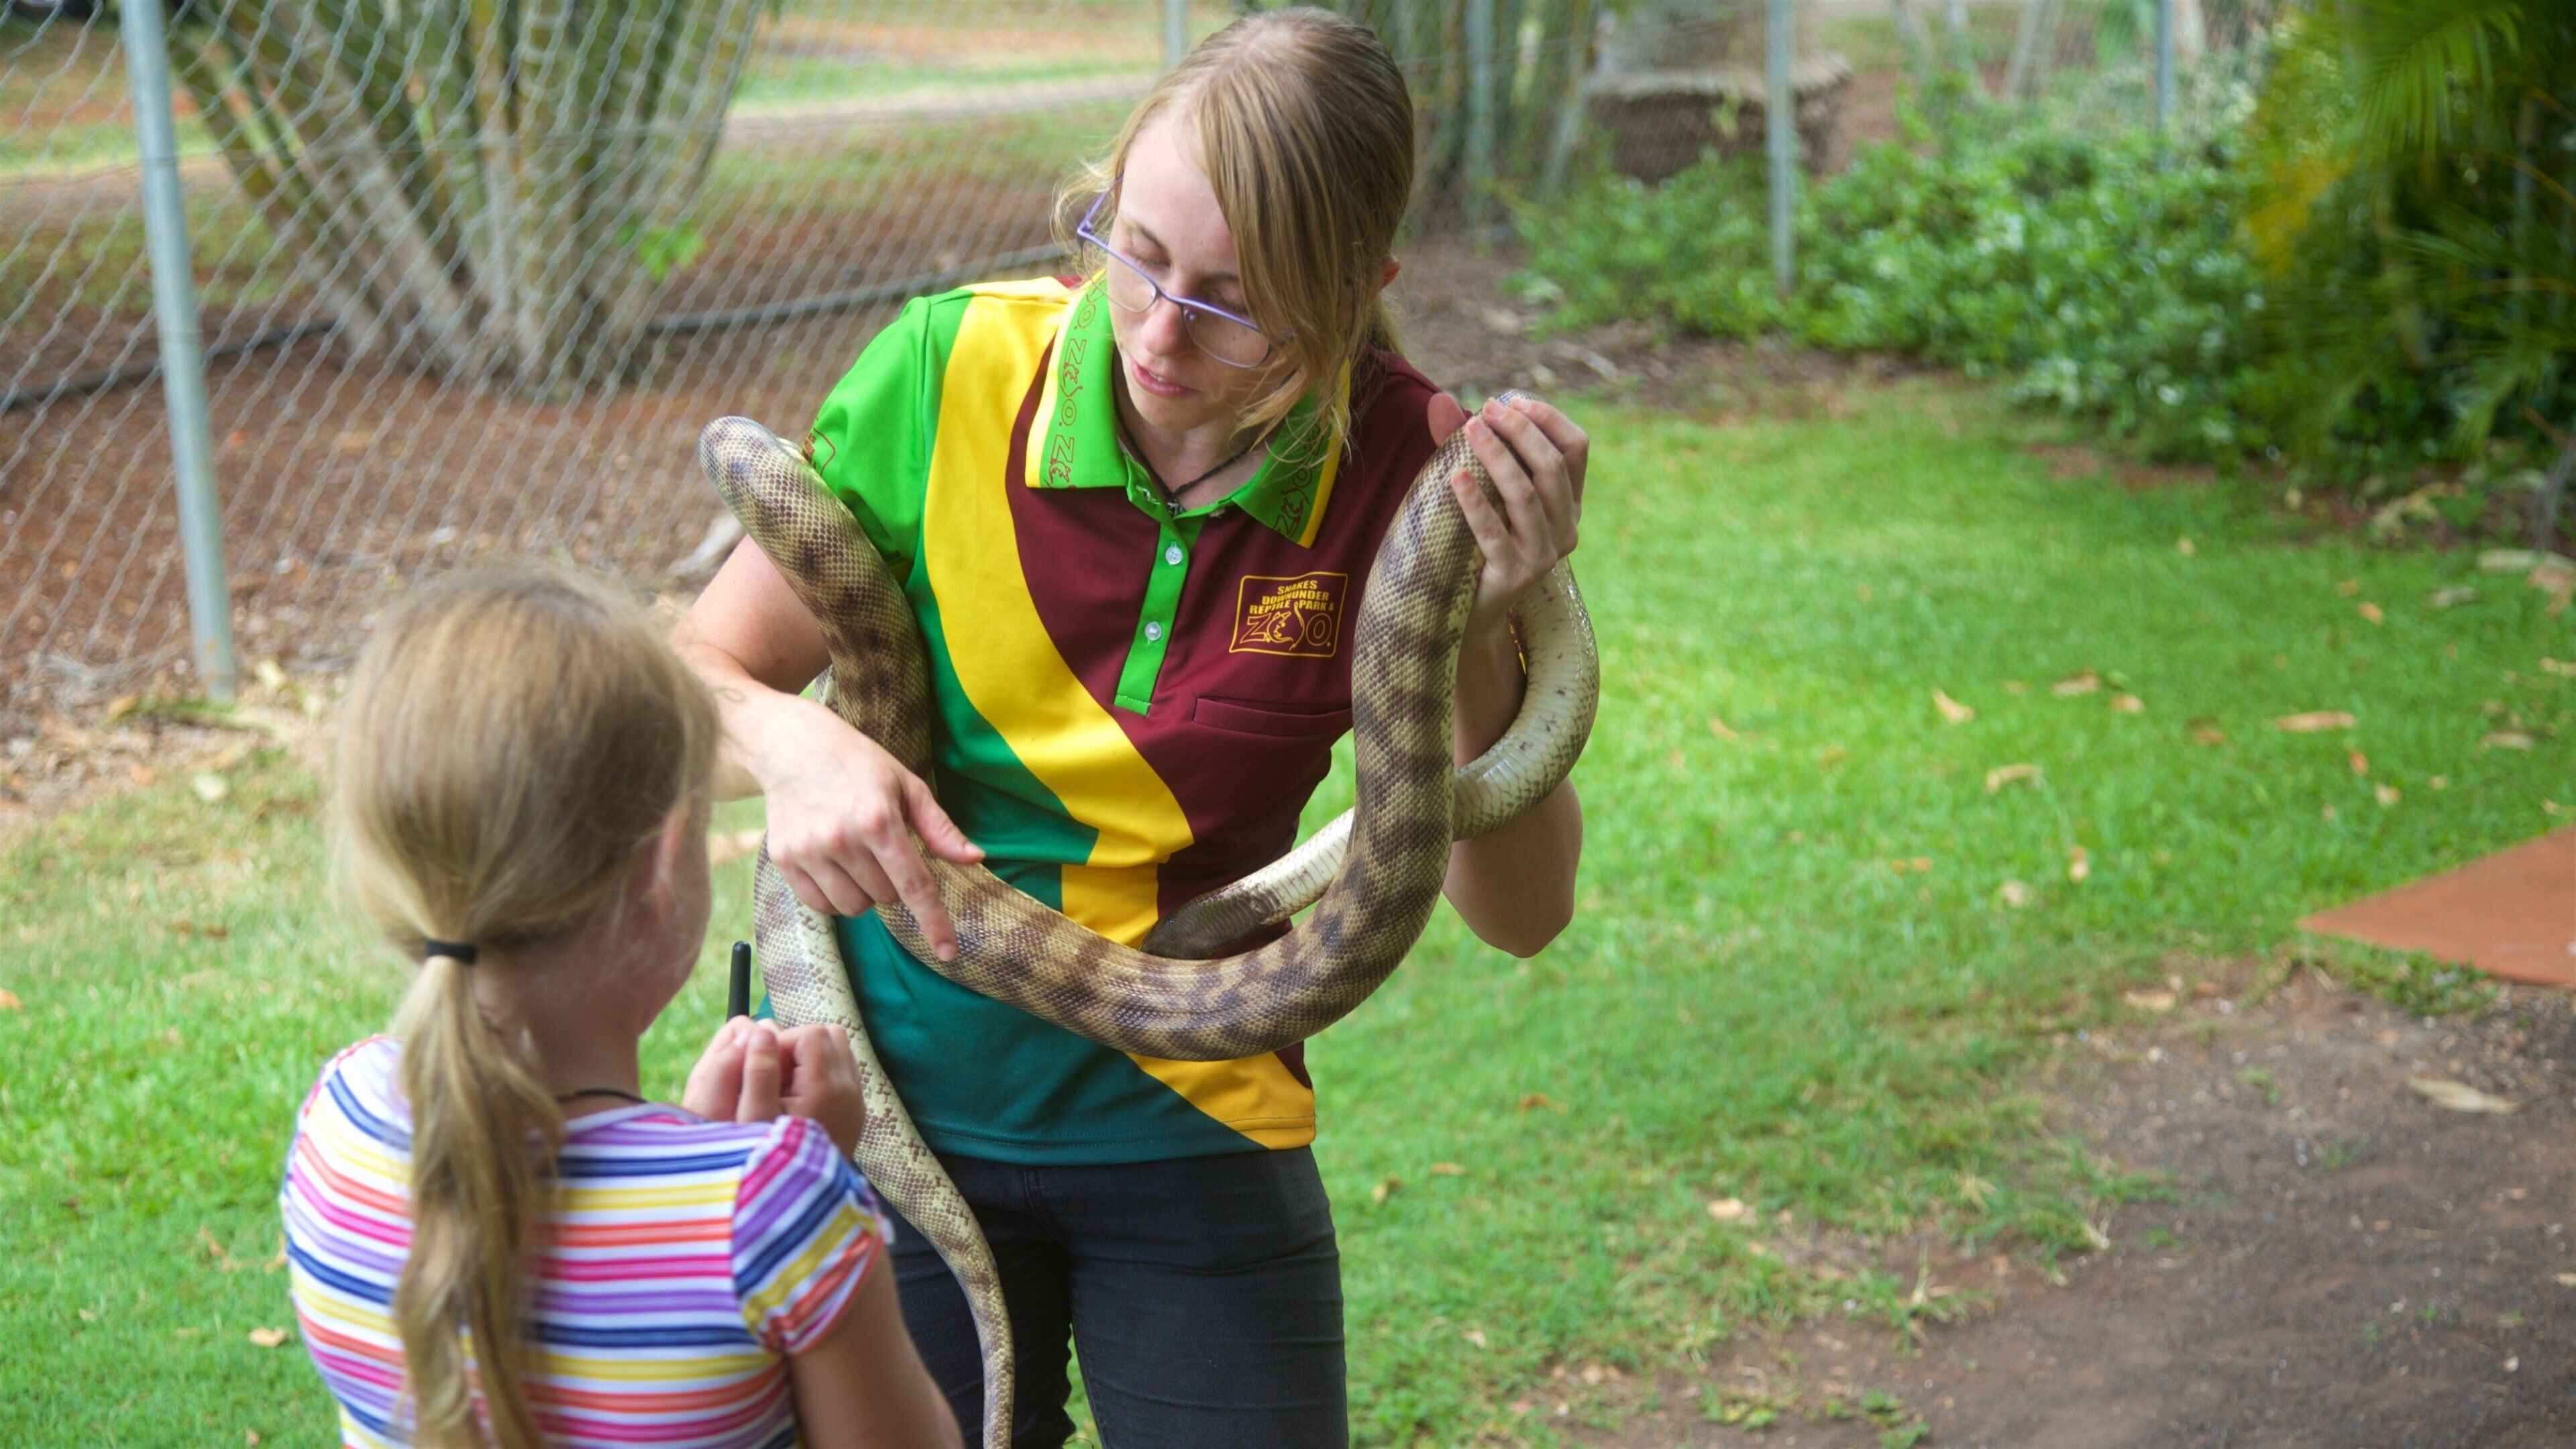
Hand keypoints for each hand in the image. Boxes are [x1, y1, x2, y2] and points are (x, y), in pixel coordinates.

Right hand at [681, 1018, 869, 1157]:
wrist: (802, 1207)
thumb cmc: (769, 1163)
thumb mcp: (753, 1116)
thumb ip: (756, 1070)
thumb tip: (761, 1029)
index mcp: (827, 1086)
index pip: (809, 1033)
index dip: (781, 1044)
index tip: (764, 1072)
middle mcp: (851, 1090)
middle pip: (830, 1036)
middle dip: (797, 1047)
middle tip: (774, 1078)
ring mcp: (857, 1102)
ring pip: (838, 1053)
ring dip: (809, 1061)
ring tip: (783, 1091)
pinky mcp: (856, 1113)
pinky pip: (842, 1075)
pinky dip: (820, 1077)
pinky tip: (798, 1104)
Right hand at [761, 694, 981, 959]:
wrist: (792, 747)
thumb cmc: (859, 765)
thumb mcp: (906, 785)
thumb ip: (940, 828)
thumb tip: (975, 859)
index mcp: (878, 820)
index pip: (914, 885)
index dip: (934, 922)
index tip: (949, 952)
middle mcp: (841, 839)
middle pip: (886, 898)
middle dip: (894, 883)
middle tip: (882, 850)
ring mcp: (808, 851)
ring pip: (853, 908)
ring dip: (865, 893)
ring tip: (857, 857)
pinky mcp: (784, 859)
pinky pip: (821, 905)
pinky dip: (835, 896)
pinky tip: (834, 866)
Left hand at [1426, 393, 1587, 641]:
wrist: (1468, 610)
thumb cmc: (1474, 539)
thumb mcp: (1476, 486)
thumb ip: (1460, 444)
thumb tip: (1439, 398)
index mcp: (1568, 503)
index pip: (1576, 448)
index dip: (1549, 419)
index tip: (1513, 400)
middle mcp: (1566, 528)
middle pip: (1553, 467)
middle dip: (1520, 431)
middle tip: (1486, 409)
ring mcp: (1544, 555)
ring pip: (1527, 495)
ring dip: (1499, 457)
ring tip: (1470, 429)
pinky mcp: (1514, 575)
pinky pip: (1494, 533)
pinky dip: (1475, 503)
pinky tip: (1456, 477)